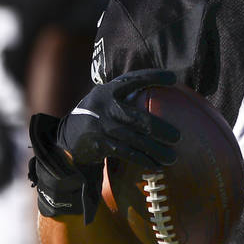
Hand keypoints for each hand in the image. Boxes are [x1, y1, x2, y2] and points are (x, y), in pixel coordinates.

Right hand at [57, 69, 180, 170]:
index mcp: (108, 91)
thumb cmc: (96, 118)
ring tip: (172, 158)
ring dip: (156, 150)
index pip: (132, 80)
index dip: (153, 77)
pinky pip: (127, 153)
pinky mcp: (100, 144)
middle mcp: (104, 106)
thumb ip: (124, 97)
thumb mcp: (104, 101)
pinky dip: (143, 160)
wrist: (65, 140)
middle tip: (177, 137)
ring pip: (135, 140)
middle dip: (160, 128)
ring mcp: (101, 126)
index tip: (173, 78)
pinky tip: (156, 165)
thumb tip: (161, 95)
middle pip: (138, 118)